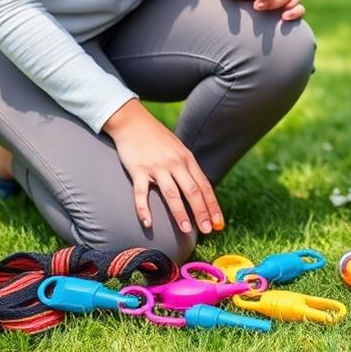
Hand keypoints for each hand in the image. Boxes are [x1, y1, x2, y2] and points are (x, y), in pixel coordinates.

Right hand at [103, 99, 222, 233]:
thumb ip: (187, 167)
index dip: (212, 206)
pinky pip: (141, 193)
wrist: (132, 121)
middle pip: (192, 191)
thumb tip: (198, 189)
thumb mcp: (178, 149)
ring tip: (186, 230)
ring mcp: (157, 167)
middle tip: (207, 230)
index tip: (218, 223)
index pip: (204, 186)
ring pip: (171, 193)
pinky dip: (144, 209)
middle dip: (201, 212)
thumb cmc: (156, 138)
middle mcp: (175, 163)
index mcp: (187, 159)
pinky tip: (148, 223)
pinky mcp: (138, 169)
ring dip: (180, 213)